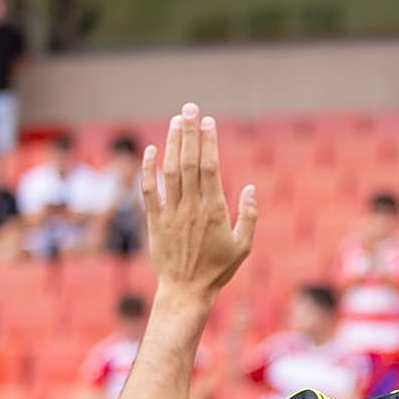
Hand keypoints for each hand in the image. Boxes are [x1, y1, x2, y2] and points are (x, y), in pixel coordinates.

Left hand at [141, 102, 256, 305]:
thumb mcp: (244, 246)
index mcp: (215, 211)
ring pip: (170, 170)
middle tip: (191, 109)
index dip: (208, 142)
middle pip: (189, 162)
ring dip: (172, 143)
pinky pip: (149, 190)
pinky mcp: (154, 221)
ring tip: (176, 121)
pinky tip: (152, 150)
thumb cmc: (218, 269)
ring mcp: (171, 213)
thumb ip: (249, 216)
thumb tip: (249, 188)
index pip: (210, 168)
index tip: (209, 122)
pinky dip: (149, 169)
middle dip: (190, 132)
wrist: (186, 290)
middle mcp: (192, 207)